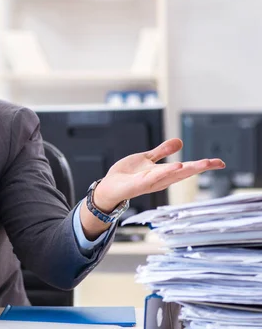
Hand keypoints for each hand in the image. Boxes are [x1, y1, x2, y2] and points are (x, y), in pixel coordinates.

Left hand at [79, 138, 224, 239]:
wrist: (108, 187)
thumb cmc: (127, 175)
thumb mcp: (146, 159)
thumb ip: (162, 151)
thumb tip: (179, 141)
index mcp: (163, 173)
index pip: (186, 168)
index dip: (203, 165)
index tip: (219, 162)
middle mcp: (160, 179)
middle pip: (183, 172)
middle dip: (200, 167)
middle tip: (217, 163)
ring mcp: (150, 182)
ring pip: (171, 175)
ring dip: (186, 170)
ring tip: (201, 164)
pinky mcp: (138, 184)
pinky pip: (153, 178)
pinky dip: (165, 172)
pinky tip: (176, 166)